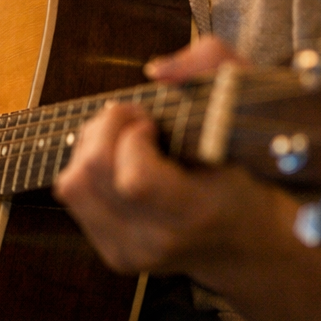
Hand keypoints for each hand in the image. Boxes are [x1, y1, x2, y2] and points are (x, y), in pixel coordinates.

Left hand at [55, 36, 320, 320]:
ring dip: (90, 146)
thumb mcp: (247, 108)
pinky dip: (88, 167)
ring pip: (73, 184)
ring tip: (124, 138)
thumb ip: (213, 66)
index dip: (131, 137)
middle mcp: (159, 241)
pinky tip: (119, 160)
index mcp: (198, 213)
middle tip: (135, 121)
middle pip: (91, 176)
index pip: (135, 179)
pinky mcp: (113, 254)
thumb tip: (156, 71)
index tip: (152, 122)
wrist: (245, 241)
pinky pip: (73, 195)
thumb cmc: (244, 165)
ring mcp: (131, 253)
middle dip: (104, 130)